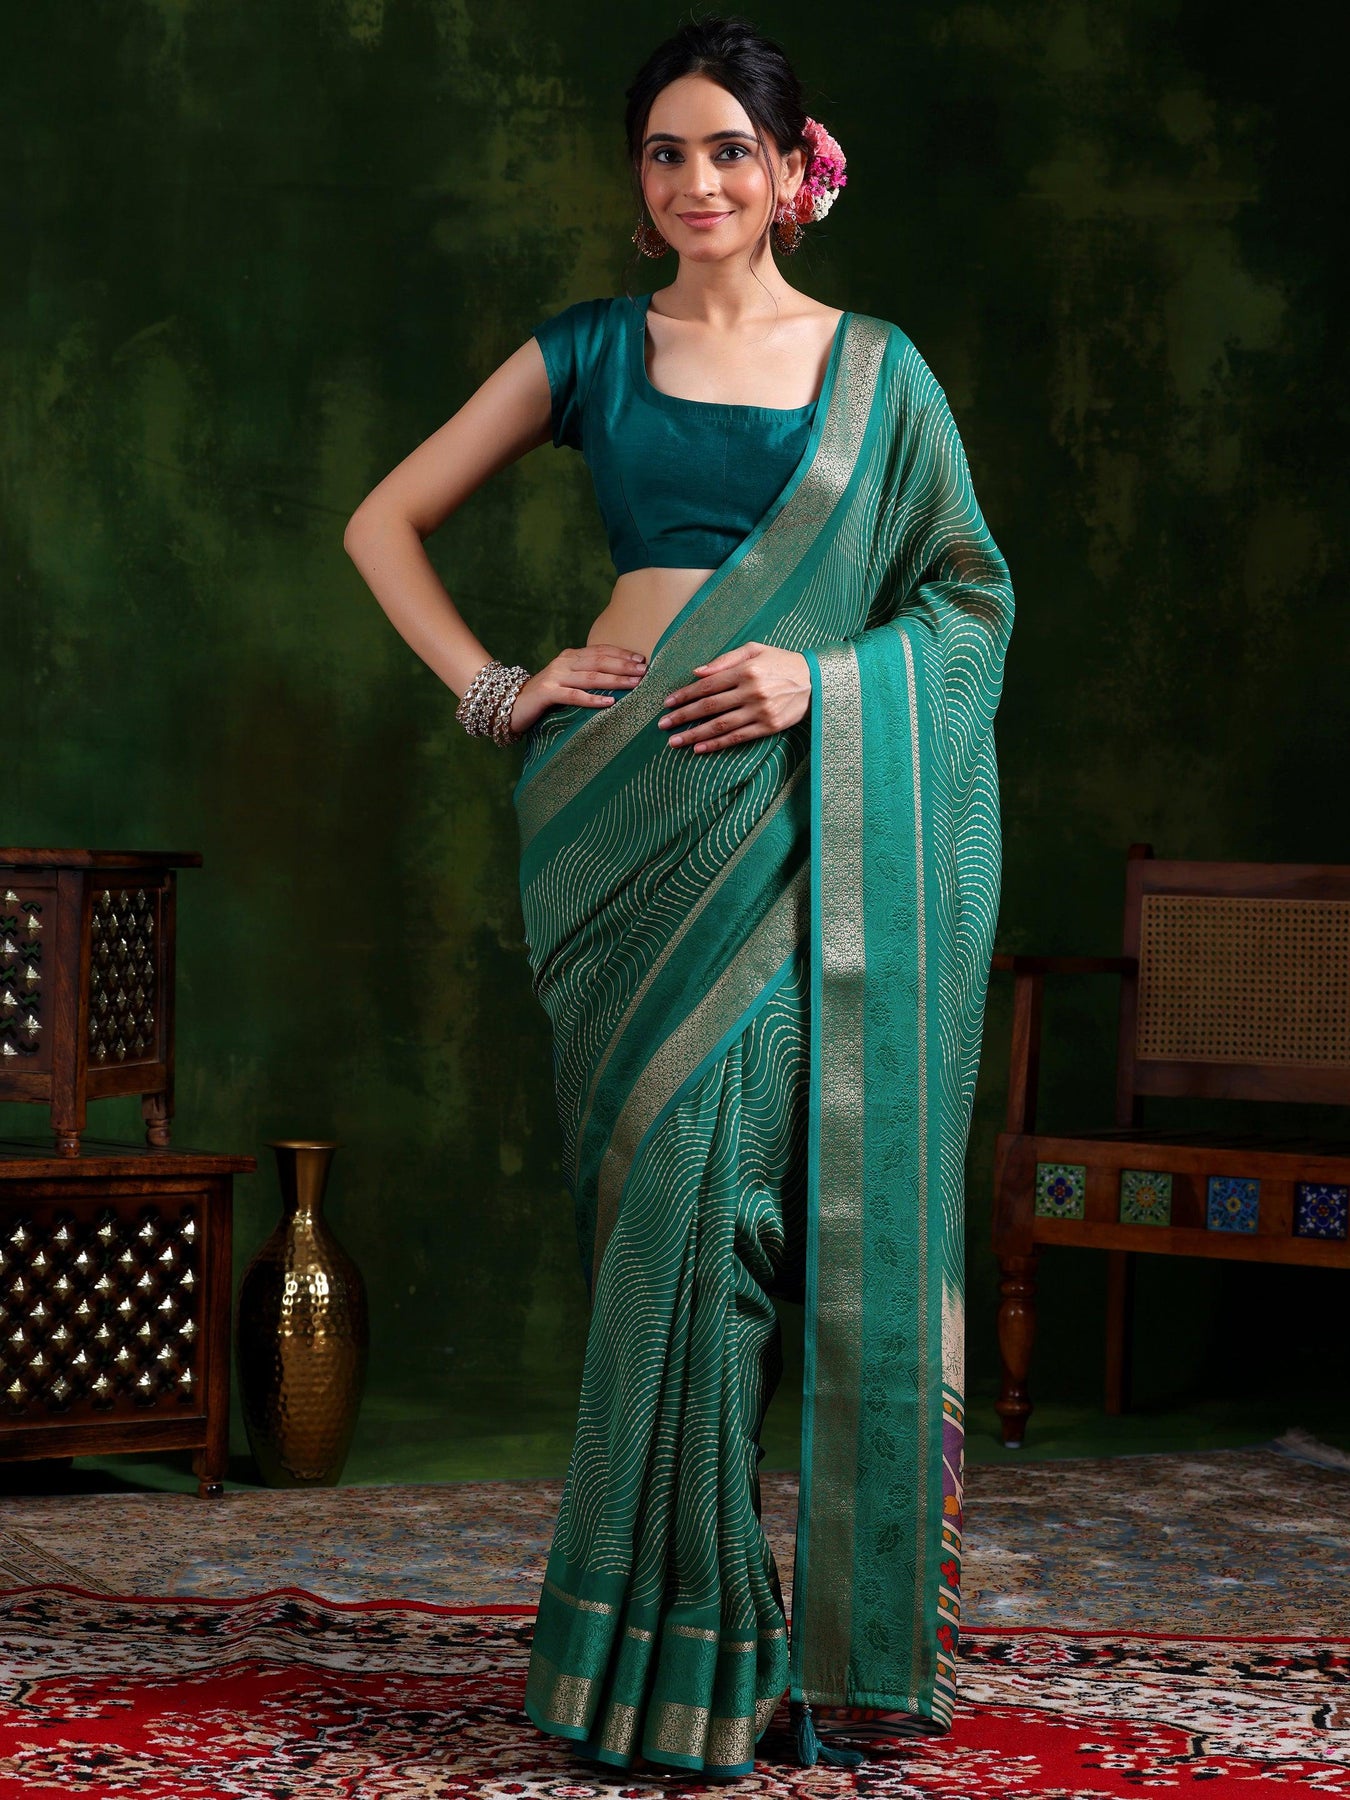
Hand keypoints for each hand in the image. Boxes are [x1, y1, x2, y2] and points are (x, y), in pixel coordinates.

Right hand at [507, 643, 645, 735]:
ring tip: (634, 684)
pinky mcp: (548, 692)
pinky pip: (574, 696)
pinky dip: (593, 699)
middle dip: (624, 666)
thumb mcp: (566, 680)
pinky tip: (609, 702)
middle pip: (599, 661)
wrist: (511, 704)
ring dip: (615, 680)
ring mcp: (555, 676)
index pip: (600, 651)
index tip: (641, 660)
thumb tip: (617, 679)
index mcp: (570, 656)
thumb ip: (585, 676)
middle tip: (644, 671)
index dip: (621, 654)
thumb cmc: (544, 696)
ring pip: (591, 677)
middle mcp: (564, 662)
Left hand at [657, 643, 810, 751]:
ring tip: (675, 741)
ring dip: (694, 734)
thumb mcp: (755, 650)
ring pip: (720, 725)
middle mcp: (751, 691)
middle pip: (709, 706)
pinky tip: (699, 749)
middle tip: (663, 724)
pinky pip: (737, 738)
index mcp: (745, 670)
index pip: (707, 685)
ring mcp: (760, 711)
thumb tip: (697, 672)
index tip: (668, 703)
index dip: (685, 695)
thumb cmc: (782, 662)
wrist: (816, 681)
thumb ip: (725, 659)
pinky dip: (716, 744)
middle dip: (683, 716)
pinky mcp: (768, 727)